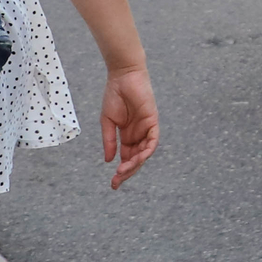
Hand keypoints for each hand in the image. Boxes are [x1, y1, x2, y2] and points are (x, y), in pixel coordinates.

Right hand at [99, 67, 159, 189]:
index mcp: (127, 136)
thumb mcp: (108, 122)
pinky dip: (147, 150)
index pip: (127, 158)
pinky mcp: (153, 121)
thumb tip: (108, 160)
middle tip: (117, 181)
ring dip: (135, 163)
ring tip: (123, 171)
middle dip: (128, 171)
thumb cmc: (114, 96)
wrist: (122, 78)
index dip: (121, 172)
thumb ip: (109, 141)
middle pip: (136, 159)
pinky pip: (153, 140)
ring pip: (144, 152)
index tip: (113, 184)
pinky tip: (138, 158)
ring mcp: (146, 129)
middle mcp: (138, 135)